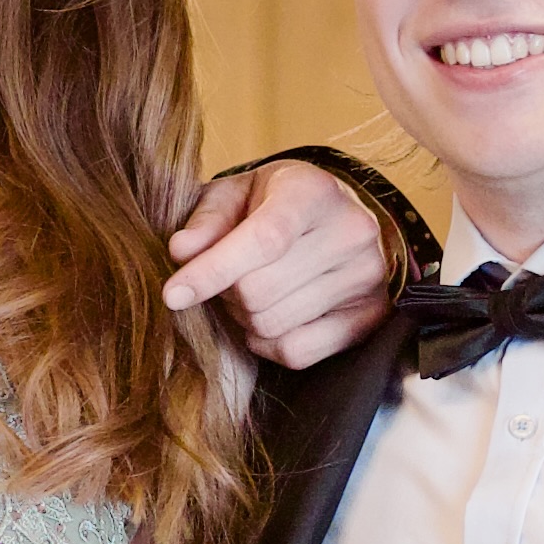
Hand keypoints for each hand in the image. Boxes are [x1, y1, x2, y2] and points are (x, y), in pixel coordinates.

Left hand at [166, 156, 400, 369]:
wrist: (331, 217)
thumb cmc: (270, 204)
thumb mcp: (233, 194)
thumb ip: (205, 220)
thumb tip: (181, 251)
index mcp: (312, 191)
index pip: (262, 240)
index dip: (212, 271)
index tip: (172, 295)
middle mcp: (350, 231)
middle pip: (259, 291)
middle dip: (225, 293)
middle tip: (225, 279)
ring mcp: (367, 276)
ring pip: (274, 324)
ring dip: (245, 318)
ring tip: (250, 292)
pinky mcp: (372, 316)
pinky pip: (297, 352)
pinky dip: (269, 343)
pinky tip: (272, 317)